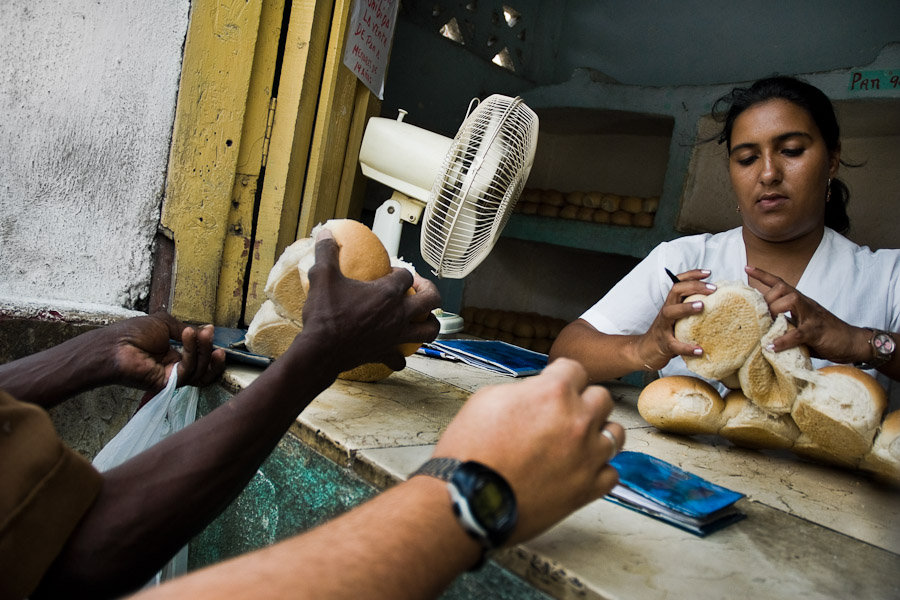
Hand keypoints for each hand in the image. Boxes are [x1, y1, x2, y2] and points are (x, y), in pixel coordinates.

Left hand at [102, 312, 225, 391]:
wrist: (114, 345)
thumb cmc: (132, 333)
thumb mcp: (165, 323)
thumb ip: (186, 330)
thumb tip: (205, 329)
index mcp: (173, 355)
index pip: (199, 357)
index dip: (207, 346)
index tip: (210, 330)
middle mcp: (174, 368)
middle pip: (204, 367)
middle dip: (209, 349)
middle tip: (209, 333)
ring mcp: (171, 377)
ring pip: (200, 372)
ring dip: (203, 350)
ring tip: (200, 333)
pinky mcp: (168, 384)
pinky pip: (187, 372)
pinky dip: (192, 353)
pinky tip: (188, 336)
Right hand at [297, 229, 440, 372]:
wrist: (320, 351)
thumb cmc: (325, 315)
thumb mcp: (323, 277)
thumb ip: (327, 252)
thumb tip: (326, 233)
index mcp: (387, 293)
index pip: (407, 275)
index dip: (401, 271)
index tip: (391, 272)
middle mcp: (398, 314)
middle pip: (431, 299)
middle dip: (430, 290)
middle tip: (417, 288)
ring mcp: (396, 336)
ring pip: (429, 330)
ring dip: (430, 322)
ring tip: (421, 317)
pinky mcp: (386, 353)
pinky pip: (401, 359)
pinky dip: (400, 355)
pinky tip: (395, 350)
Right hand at [432, 358, 622, 544]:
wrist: (469, 500)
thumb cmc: (471, 451)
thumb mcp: (488, 399)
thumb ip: (524, 390)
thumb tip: (537, 394)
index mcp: (553, 393)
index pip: (575, 369)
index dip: (561, 376)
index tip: (555, 384)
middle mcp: (578, 421)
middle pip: (603, 398)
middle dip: (583, 401)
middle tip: (563, 413)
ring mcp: (588, 456)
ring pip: (615, 433)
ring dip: (597, 432)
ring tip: (577, 441)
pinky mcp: (588, 489)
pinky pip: (611, 472)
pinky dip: (597, 469)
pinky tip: (578, 469)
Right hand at [636, 269, 715, 368]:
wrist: (646, 351)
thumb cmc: (667, 333)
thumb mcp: (677, 317)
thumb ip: (690, 309)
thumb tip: (717, 303)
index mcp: (671, 304)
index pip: (679, 283)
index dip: (692, 275)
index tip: (709, 273)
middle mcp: (666, 312)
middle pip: (675, 291)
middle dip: (694, 286)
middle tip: (713, 288)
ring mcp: (664, 327)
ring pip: (670, 313)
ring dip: (686, 308)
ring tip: (702, 306)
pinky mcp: (665, 345)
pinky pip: (675, 345)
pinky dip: (687, 348)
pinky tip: (700, 350)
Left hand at [745, 265, 866, 362]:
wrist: (853, 342)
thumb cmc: (825, 334)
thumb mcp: (801, 325)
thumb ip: (785, 323)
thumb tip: (762, 329)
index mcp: (800, 302)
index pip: (781, 283)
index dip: (764, 275)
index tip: (747, 267)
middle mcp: (806, 304)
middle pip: (782, 289)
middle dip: (766, 299)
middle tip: (757, 314)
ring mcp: (812, 316)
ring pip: (791, 301)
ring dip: (775, 311)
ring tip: (765, 325)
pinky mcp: (816, 332)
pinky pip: (798, 333)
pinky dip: (783, 340)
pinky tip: (772, 346)